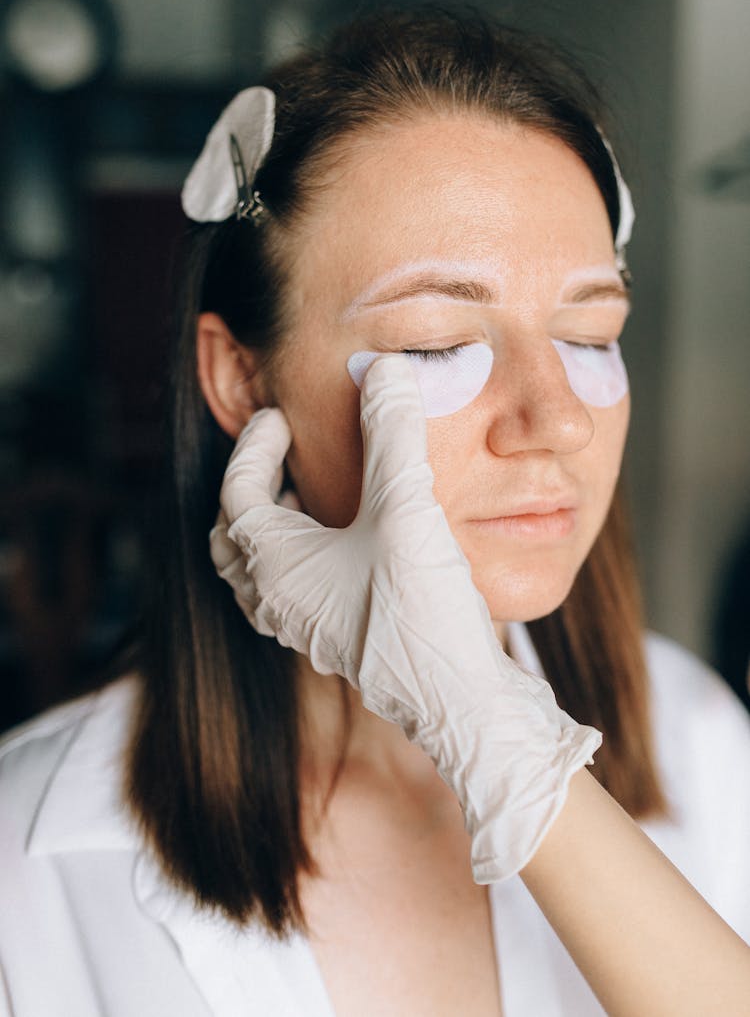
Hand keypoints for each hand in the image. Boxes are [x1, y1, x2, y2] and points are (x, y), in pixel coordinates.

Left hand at [210, 355, 600, 880]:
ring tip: (308, 499)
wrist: (462, 704)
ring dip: (270, 530)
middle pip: (231, 539)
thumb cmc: (421, 611)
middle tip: (279, 460)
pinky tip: (348, 547)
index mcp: (273, 564)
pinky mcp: (339, 642)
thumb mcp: (405, 506)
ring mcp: (306, 628)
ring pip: (258, 572)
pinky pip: (292, 593)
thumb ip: (391, 432)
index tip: (281, 416)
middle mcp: (277, 599)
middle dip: (248, 492)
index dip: (254, 445)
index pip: (237, 491)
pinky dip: (300, 560)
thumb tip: (386, 367)